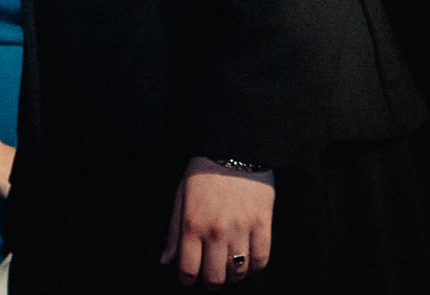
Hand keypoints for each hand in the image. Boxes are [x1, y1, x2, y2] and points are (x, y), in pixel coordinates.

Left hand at [160, 156, 273, 284]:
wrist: (234, 148)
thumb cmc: (203, 171)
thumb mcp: (181, 196)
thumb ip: (173, 231)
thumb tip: (166, 261)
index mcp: (192, 224)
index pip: (188, 269)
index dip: (187, 280)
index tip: (189, 279)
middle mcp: (216, 231)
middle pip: (215, 277)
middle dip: (211, 282)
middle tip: (211, 277)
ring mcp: (241, 228)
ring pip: (239, 272)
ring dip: (233, 276)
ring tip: (230, 268)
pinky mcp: (263, 224)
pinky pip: (261, 259)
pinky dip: (256, 267)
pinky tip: (249, 261)